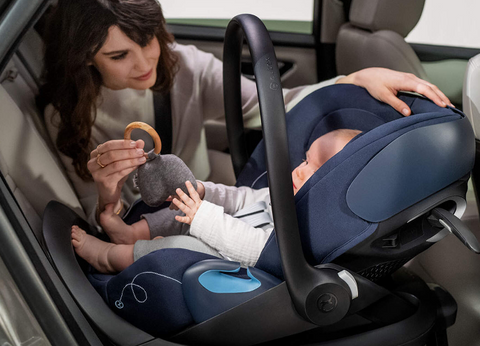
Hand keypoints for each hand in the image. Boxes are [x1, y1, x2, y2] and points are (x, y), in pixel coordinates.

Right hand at [88, 139, 146, 211]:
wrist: (110, 193)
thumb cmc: (115, 175)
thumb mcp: (123, 161)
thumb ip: (131, 150)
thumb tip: (141, 142)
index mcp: (95, 154)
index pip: (109, 145)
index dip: (122, 143)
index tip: (135, 143)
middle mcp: (93, 163)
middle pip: (112, 154)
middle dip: (128, 152)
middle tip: (140, 151)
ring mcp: (97, 173)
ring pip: (116, 164)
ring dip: (131, 160)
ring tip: (142, 159)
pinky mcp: (103, 182)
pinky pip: (119, 173)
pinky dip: (130, 168)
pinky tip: (137, 166)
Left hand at [172, 181, 202, 224]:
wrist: (210, 222)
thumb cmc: (204, 213)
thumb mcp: (203, 205)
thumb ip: (197, 200)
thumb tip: (194, 192)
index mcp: (199, 203)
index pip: (194, 194)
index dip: (190, 188)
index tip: (187, 182)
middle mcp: (195, 208)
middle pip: (188, 200)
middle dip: (182, 195)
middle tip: (177, 189)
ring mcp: (193, 214)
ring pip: (185, 208)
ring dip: (179, 204)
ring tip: (173, 200)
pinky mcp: (191, 221)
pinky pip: (185, 220)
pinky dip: (180, 219)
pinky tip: (176, 217)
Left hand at [336, 68, 452, 115]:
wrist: (368, 75)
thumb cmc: (374, 84)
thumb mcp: (384, 96)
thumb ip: (396, 104)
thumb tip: (408, 113)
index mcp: (406, 81)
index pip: (425, 89)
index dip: (435, 97)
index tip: (443, 105)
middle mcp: (410, 78)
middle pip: (430, 86)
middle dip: (441, 96)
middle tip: (450, 107)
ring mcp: (410, 78)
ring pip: (428, 85)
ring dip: (438, 94)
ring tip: (446, 103)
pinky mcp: (408, 80)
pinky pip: (423, 85)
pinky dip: (431, 91)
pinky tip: (434, 98)